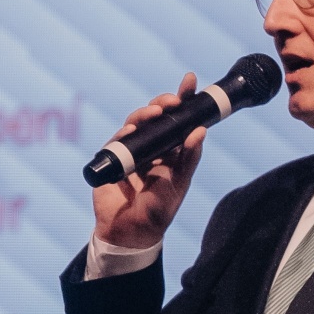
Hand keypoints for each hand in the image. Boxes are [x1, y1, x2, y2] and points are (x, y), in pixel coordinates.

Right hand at [91, 76, 207, 249]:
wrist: (132, 232)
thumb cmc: (159, 209)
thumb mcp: (179, 183)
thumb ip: (190, 158)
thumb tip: (201, 131)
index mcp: (170, 148)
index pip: (177, 118)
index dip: (183, 98)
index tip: (190, 80)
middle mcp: (151, 145)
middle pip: (155, 115)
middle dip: (163, 102)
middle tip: (172, 101)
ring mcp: (130, 150)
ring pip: (135, 123)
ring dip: (144, 114)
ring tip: (155, 112)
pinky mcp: (112, 158)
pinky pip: (116, 141)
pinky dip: (124, 134)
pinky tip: (131, 131)